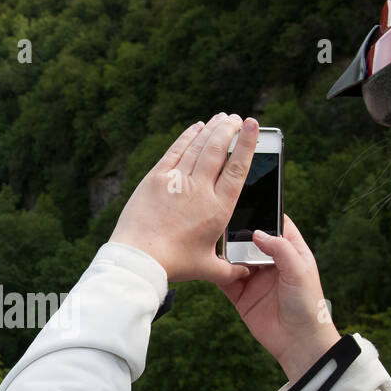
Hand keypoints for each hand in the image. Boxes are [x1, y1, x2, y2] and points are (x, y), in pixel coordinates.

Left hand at [110, 113, 258, 284]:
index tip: (251, 125)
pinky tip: (196, 127)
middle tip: (235, 118)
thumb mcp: (207, 269)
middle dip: (229, 129)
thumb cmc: (174, 264)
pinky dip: (187, 136)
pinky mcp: (155, 178)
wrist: (139, 258)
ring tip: (222, 118)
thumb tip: (246, 272)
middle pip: (218, 150)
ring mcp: (176, 181)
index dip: (246, 144)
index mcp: (218, 208)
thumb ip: (230, 270)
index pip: (237, 169)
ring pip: (198, 146)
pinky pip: (175, 150)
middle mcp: (200, 189)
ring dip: (212, 129)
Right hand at [218, 216, 340, 381]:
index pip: (275, 224)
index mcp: (290, 251)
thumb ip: (280, 249)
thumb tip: (256, 233)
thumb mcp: (299, 271)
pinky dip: (216, 271)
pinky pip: (224, 278)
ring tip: (211, 239)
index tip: (246, 199)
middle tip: (221, 219)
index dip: (263, 213)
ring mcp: (254, 277)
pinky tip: (209, 263)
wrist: (299, 342)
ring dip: (224, 250)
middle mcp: (270, 262)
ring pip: (234, 257)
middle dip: (237, 230)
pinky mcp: (240, 294)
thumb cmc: (308, 305)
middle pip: (249, 238)